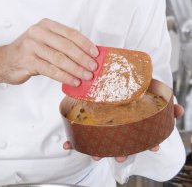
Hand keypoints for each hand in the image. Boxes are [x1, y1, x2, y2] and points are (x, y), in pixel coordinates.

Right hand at [0, 18, 97, 84]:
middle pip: (67, 45)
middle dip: (83, 58)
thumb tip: (86, 55)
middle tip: (93, 67)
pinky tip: (73, 81)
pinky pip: (51, 70)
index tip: (96, 53)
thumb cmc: (27, 52)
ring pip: (60, 58)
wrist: (2, 61)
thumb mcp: (43, 41)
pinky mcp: (28, 60)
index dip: (85, 43)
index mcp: (46, 25)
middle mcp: (38, 33)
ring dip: (76, 69)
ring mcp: (32, 46)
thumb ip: (61, 44)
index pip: (70, 33)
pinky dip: (65, 76)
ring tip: (87, 76)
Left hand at [63, 103, 184, 161]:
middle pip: (122, 145)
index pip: (143, 137)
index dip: (149, 143)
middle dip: (121, 153)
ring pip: (101, 144)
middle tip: (120, 156)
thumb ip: (165, 103)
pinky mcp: (89, 125)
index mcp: (134, 125)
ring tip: (94, 155)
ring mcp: (105, 130)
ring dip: (97, 151)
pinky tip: (67, 145)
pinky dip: (73, 143)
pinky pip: (79, 135)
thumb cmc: (134, 98)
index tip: (155, 147)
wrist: (115, 90)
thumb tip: (179, 110)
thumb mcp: (150, 97)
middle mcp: (120, 130)